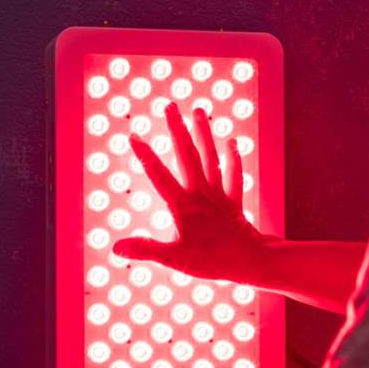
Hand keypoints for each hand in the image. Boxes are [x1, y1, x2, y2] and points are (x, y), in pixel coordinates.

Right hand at [112, 100, 274, 283]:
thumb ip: (146, 250)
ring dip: (204, 134)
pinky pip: (234, 176)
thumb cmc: (212, 261)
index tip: (134, 135)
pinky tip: (232, 142)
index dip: (146, 156)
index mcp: (183, 206)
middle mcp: (201, 194)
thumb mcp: (174, 259)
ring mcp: (218, 195)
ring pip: (210, 159)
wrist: (250, 261)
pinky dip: (233, 159)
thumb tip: (117, 247)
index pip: (159, 176)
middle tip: (169, 106)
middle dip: (177, 130)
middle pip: (187, 156)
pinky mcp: (233, 202)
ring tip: (198, 111)